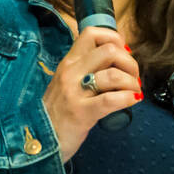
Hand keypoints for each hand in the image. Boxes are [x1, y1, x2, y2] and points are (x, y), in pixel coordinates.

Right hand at [40, 25, 141, 162]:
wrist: (39, 140)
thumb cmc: (59, 112)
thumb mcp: (68, 83)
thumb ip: (86, 70)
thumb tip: (117, 62)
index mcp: (69, 62)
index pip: (92, 33)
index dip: (114, 39)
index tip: (123, 54)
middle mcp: (70, 72)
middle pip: (109, 50)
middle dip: (130, 62)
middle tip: (133, 77)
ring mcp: (75, 92)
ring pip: (113, 74)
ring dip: (132, 82)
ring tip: (134, 91)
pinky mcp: (81, 112)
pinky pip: (111, 100)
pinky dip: (127, 98)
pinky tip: (132, 101)